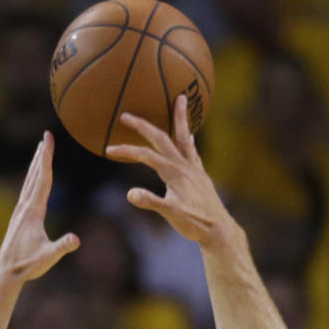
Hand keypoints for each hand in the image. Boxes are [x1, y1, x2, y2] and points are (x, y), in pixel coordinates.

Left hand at [0, 131, 78, 283]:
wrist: (6, 272)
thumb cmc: (28, 265)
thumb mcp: (48, 257)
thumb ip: (62, 247)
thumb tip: (76, 240)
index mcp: (34, 211)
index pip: (43, 179)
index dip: (47, 158)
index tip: (48, 139)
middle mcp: (25, 206)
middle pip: (35, 175)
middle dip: (42, 155)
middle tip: (46, 136)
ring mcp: (20, 211)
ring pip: (29, 182)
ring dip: (36, 165)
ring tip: (40, 151)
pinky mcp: (19, 217)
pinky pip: (27, 192)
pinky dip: (32, 180)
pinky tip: (33, 180)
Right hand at [106, 95, 235, 248]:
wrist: (219, 230)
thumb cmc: (195, 224)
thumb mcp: (171, 215)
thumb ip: (151, 202)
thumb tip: (130, 194)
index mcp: (174, 172)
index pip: (144, 155)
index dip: (126, 151)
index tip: (108, 150)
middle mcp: (184, 165)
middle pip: (161, 138)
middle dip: (142, 126)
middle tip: (126, 114)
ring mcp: (194, 168)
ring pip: (184, 136)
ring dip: (180, 117)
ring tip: (181, 98)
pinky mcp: (201, 174)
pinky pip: (193, 149)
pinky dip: (189, 137)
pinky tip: (190, 134)